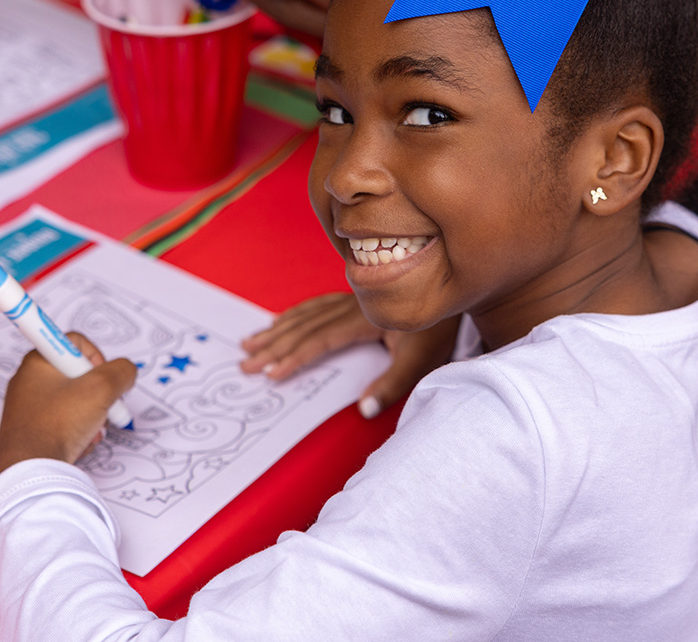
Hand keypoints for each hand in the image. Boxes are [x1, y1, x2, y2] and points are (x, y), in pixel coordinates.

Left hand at [0, 334, 135, 477]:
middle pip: (79, 375)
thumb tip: (126, 373)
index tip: (104, 379)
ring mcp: (29, 406)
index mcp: (38, 360)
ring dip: (92, 415)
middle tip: (103, 407)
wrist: (31, 469)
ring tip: (90, 430)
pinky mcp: (32, 429)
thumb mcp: (102, 388)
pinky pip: (65, 421)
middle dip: (99, 394)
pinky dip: (78, 431)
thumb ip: (122, 371)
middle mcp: (29, 380)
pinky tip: (80, 443)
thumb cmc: (59, 423)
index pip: (77, 343)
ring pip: (75, 401)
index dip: (98, 358)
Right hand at [240, 293, 459, 417]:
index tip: (270, 372)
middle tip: (245, 362)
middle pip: (304, 327)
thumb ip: (393, 383)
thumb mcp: (422, 359)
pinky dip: (294, 314)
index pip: (320, 340)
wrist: (452, 289)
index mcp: (363, 319)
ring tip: (250, 341)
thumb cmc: (439, 327)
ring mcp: (351, 300)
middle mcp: (351, 306)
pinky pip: (315, 305)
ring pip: (305, 314)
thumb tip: (364, 409)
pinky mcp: (354, 299)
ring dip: (277, 329)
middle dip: (273, 346)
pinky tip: (281, 320)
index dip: (294, 357)